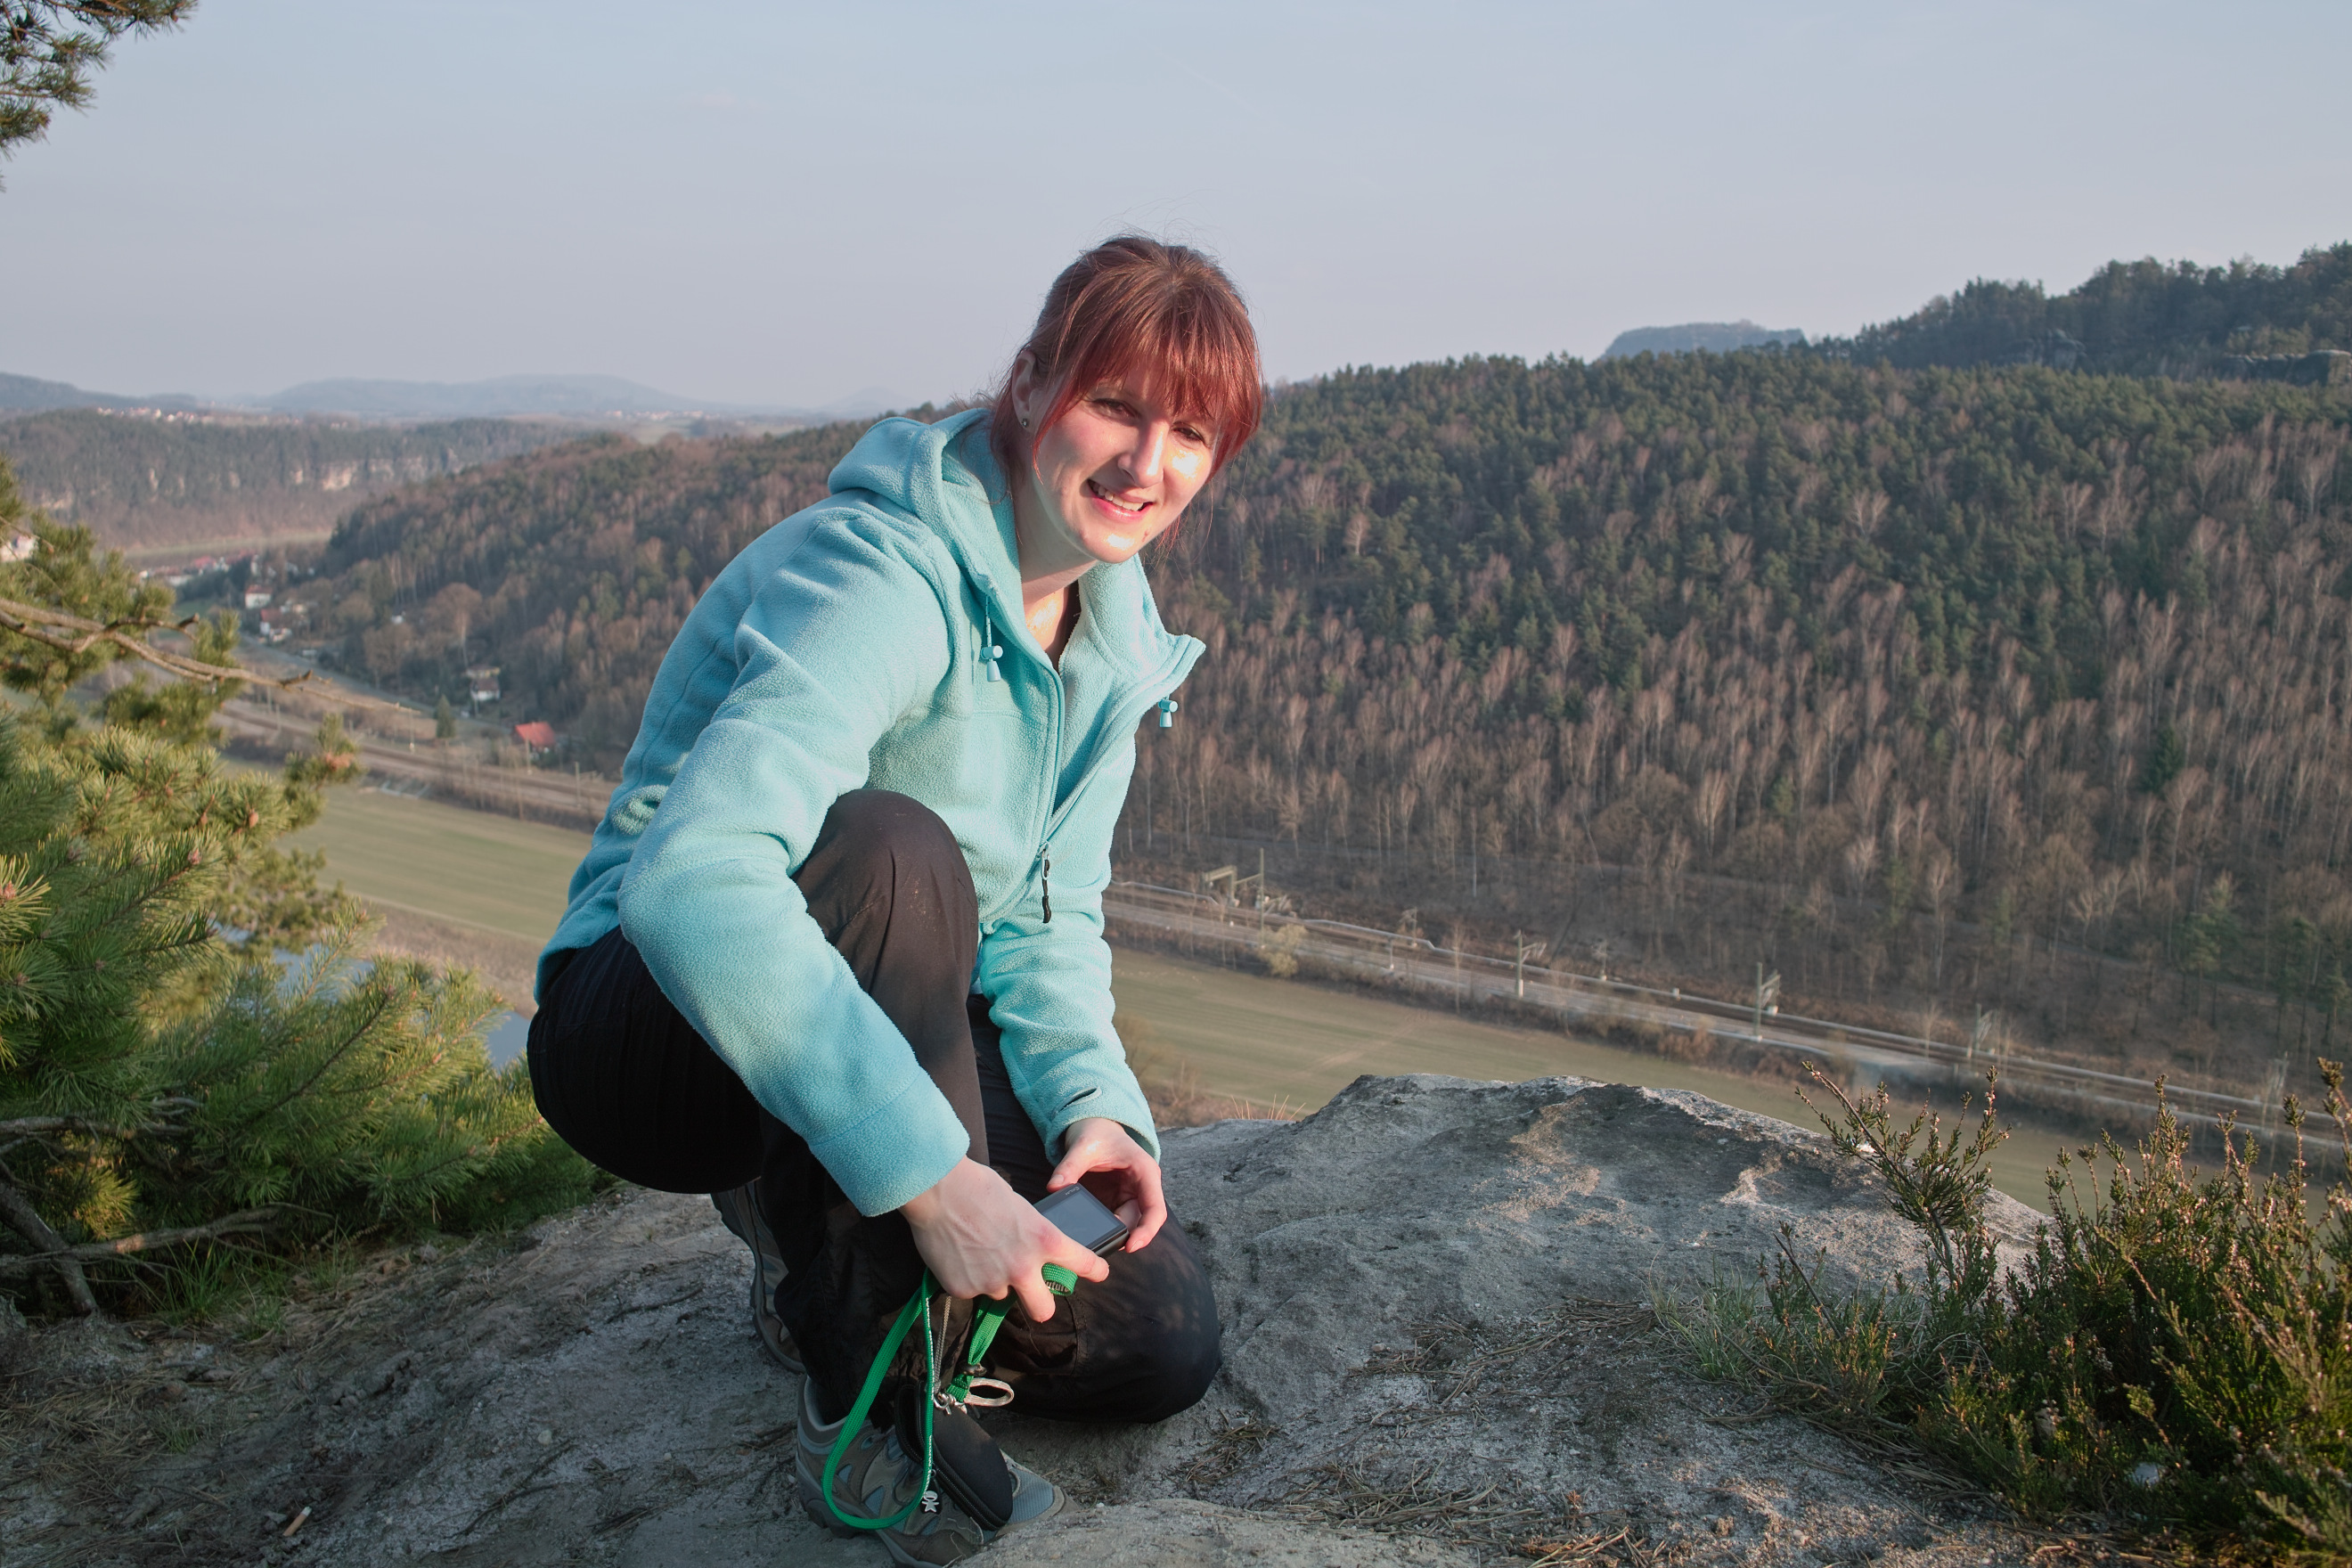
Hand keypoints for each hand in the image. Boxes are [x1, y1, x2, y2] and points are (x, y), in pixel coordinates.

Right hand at [901, 1158, 1107, 1321]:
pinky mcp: (963, 1290)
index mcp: (1044, 1241)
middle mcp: (1023, 1268)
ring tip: (977, 1251)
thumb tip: (1032, 1249)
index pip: (1083, 1263)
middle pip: (1043, 1310)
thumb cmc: (980, 1187)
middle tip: (1030, 1290)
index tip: (1100, 1272)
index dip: (1095, 1270)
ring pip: (1000, 1294)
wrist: (938, 1189)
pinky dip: (966, 1278)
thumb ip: (1032, 1235)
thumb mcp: (1021, 1208)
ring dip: (994, 1281)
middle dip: (1039, 1303)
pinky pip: (971, 1290)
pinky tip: (957, 1254)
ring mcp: (992, 1283)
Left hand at [1049, 1116, 1167, 1250]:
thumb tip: (1054, 1188)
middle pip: (1140, 1222)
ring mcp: (1129, 1197)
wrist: (1094, 1127)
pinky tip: (1087, 1232)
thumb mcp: (1082, 1147)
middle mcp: (1142, 1188)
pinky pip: (1113, 1222)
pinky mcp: (1116, 1203)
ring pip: (1127, 1225)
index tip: (1131, 1247)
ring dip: (1112, 1234)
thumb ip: (1069, 1167)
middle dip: (1122, 1235)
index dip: (1147, 1231)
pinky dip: (1102, 1229)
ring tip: (1091, 1239)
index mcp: (1145, 1172)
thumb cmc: (1096, 1133)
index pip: (1155, 1209)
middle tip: (1098, 1243)